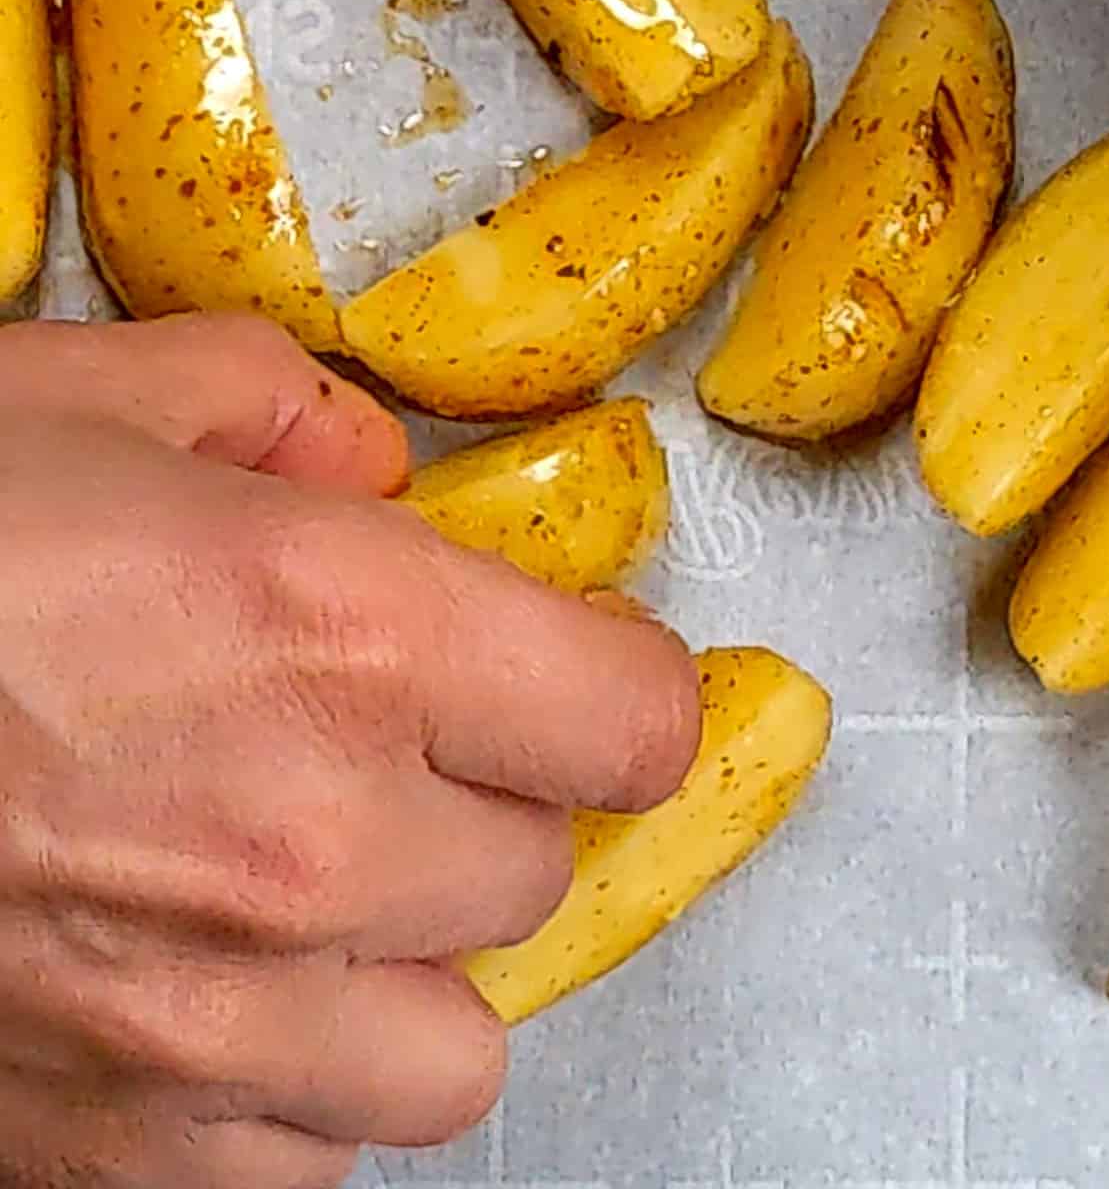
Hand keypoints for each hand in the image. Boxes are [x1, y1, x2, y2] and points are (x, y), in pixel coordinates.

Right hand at [0, 315, 700, 1188]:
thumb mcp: (73, 398)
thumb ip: (273, 416)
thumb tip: (365, 467)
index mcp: (343, 634)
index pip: (634, 724)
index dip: (620, 690)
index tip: (586, 676)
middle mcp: (309, 842)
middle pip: (540, 874)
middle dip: (489, 804)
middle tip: (393, 751)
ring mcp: (203, 1025)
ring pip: (451, 1054)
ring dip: (410, 970)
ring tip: (315, 895)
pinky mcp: (90, 1150)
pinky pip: (292, 1170)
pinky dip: (282, 1100)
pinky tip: (208, 1005)